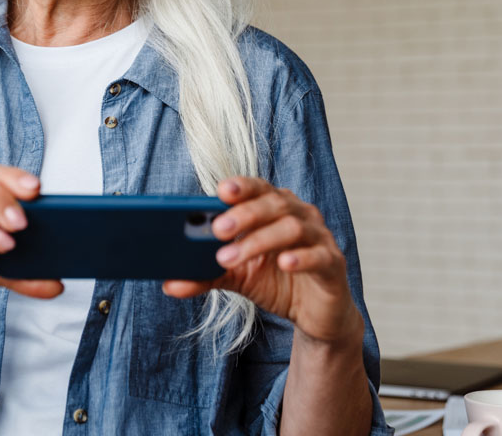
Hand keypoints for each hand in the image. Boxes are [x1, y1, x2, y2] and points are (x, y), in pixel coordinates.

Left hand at [163, 177, 362, 345]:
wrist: (316, 314)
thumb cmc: (277, 282)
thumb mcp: (237, 277)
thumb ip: (205, 275)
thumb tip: (169, 284)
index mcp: (276, 208)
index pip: (259, 188)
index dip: (241, 186)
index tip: (220, 191)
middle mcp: (300, 215)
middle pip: (274, 203)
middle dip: (243, 214)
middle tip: (217, 229)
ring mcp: (319, 238)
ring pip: (292, 227)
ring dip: (259, 240)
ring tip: (231, 257)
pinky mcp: (332, 264)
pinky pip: (319, 256)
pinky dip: (300, 258)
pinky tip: (284, 263)